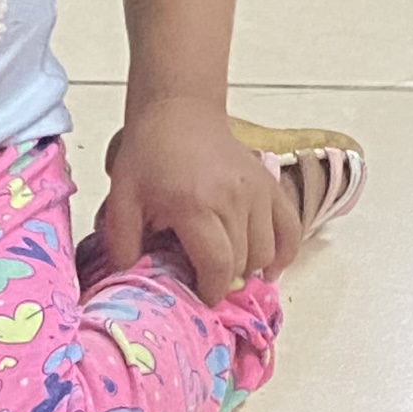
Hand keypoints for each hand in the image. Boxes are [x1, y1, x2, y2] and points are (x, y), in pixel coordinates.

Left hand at [94, 96, 297, 302]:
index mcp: (194, 205)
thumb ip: (121, 242)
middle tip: (205, 280)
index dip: (211, 291)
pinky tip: (270, 267)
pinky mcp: (270, 185)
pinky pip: (291, 228)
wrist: (179, 113)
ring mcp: (257, 191)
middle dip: (224, 280)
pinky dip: (284, 252)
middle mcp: (233, 199)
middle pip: (242, 262)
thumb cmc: (149, 156)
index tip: (199, 298)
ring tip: (229, 271)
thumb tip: (129, 277)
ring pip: (267, 250)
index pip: (217, 264)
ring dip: (250, 268)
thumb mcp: (122, 198)